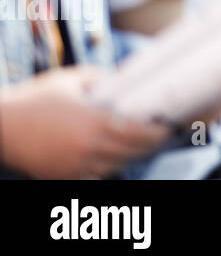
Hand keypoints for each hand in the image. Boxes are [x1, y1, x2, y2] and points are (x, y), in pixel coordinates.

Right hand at [0, 67, 170, 178]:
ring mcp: (75, 166)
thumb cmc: (35, 98)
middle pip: (132, 153)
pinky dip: (107, 167)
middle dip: (150, 146)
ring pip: (116, 167)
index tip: (168, 128)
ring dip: (130, 157)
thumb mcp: (72, 79)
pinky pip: (95, 176)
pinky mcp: (63, 177)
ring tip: (141, 145)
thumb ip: (101, 79)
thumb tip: (124, 78)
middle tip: (161, 135)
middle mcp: (88, 148)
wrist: (1, 126)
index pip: (138, 134)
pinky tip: (113, 156)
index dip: (157, 133)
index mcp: (94, 123)